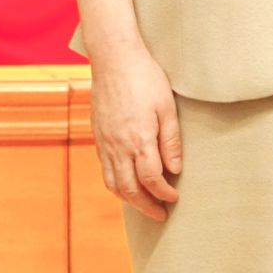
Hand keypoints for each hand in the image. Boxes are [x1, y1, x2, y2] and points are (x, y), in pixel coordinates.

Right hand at [89, 45, 182, 220]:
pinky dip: (116, 183)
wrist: (114, 58)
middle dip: (146, 206)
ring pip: (113, 183)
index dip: (163, 193)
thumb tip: (174, 170)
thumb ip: (170, 141)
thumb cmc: (145, 78)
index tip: (175, 198)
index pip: (151, 179)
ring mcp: (105, 142)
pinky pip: (104, 169)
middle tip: (160, 214)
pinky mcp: (98, 136)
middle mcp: (118, 145)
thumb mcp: (167, 107)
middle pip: (130, 188)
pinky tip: (127, 183)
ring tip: (144, 204)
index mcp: (138, 139)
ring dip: (129, 199)